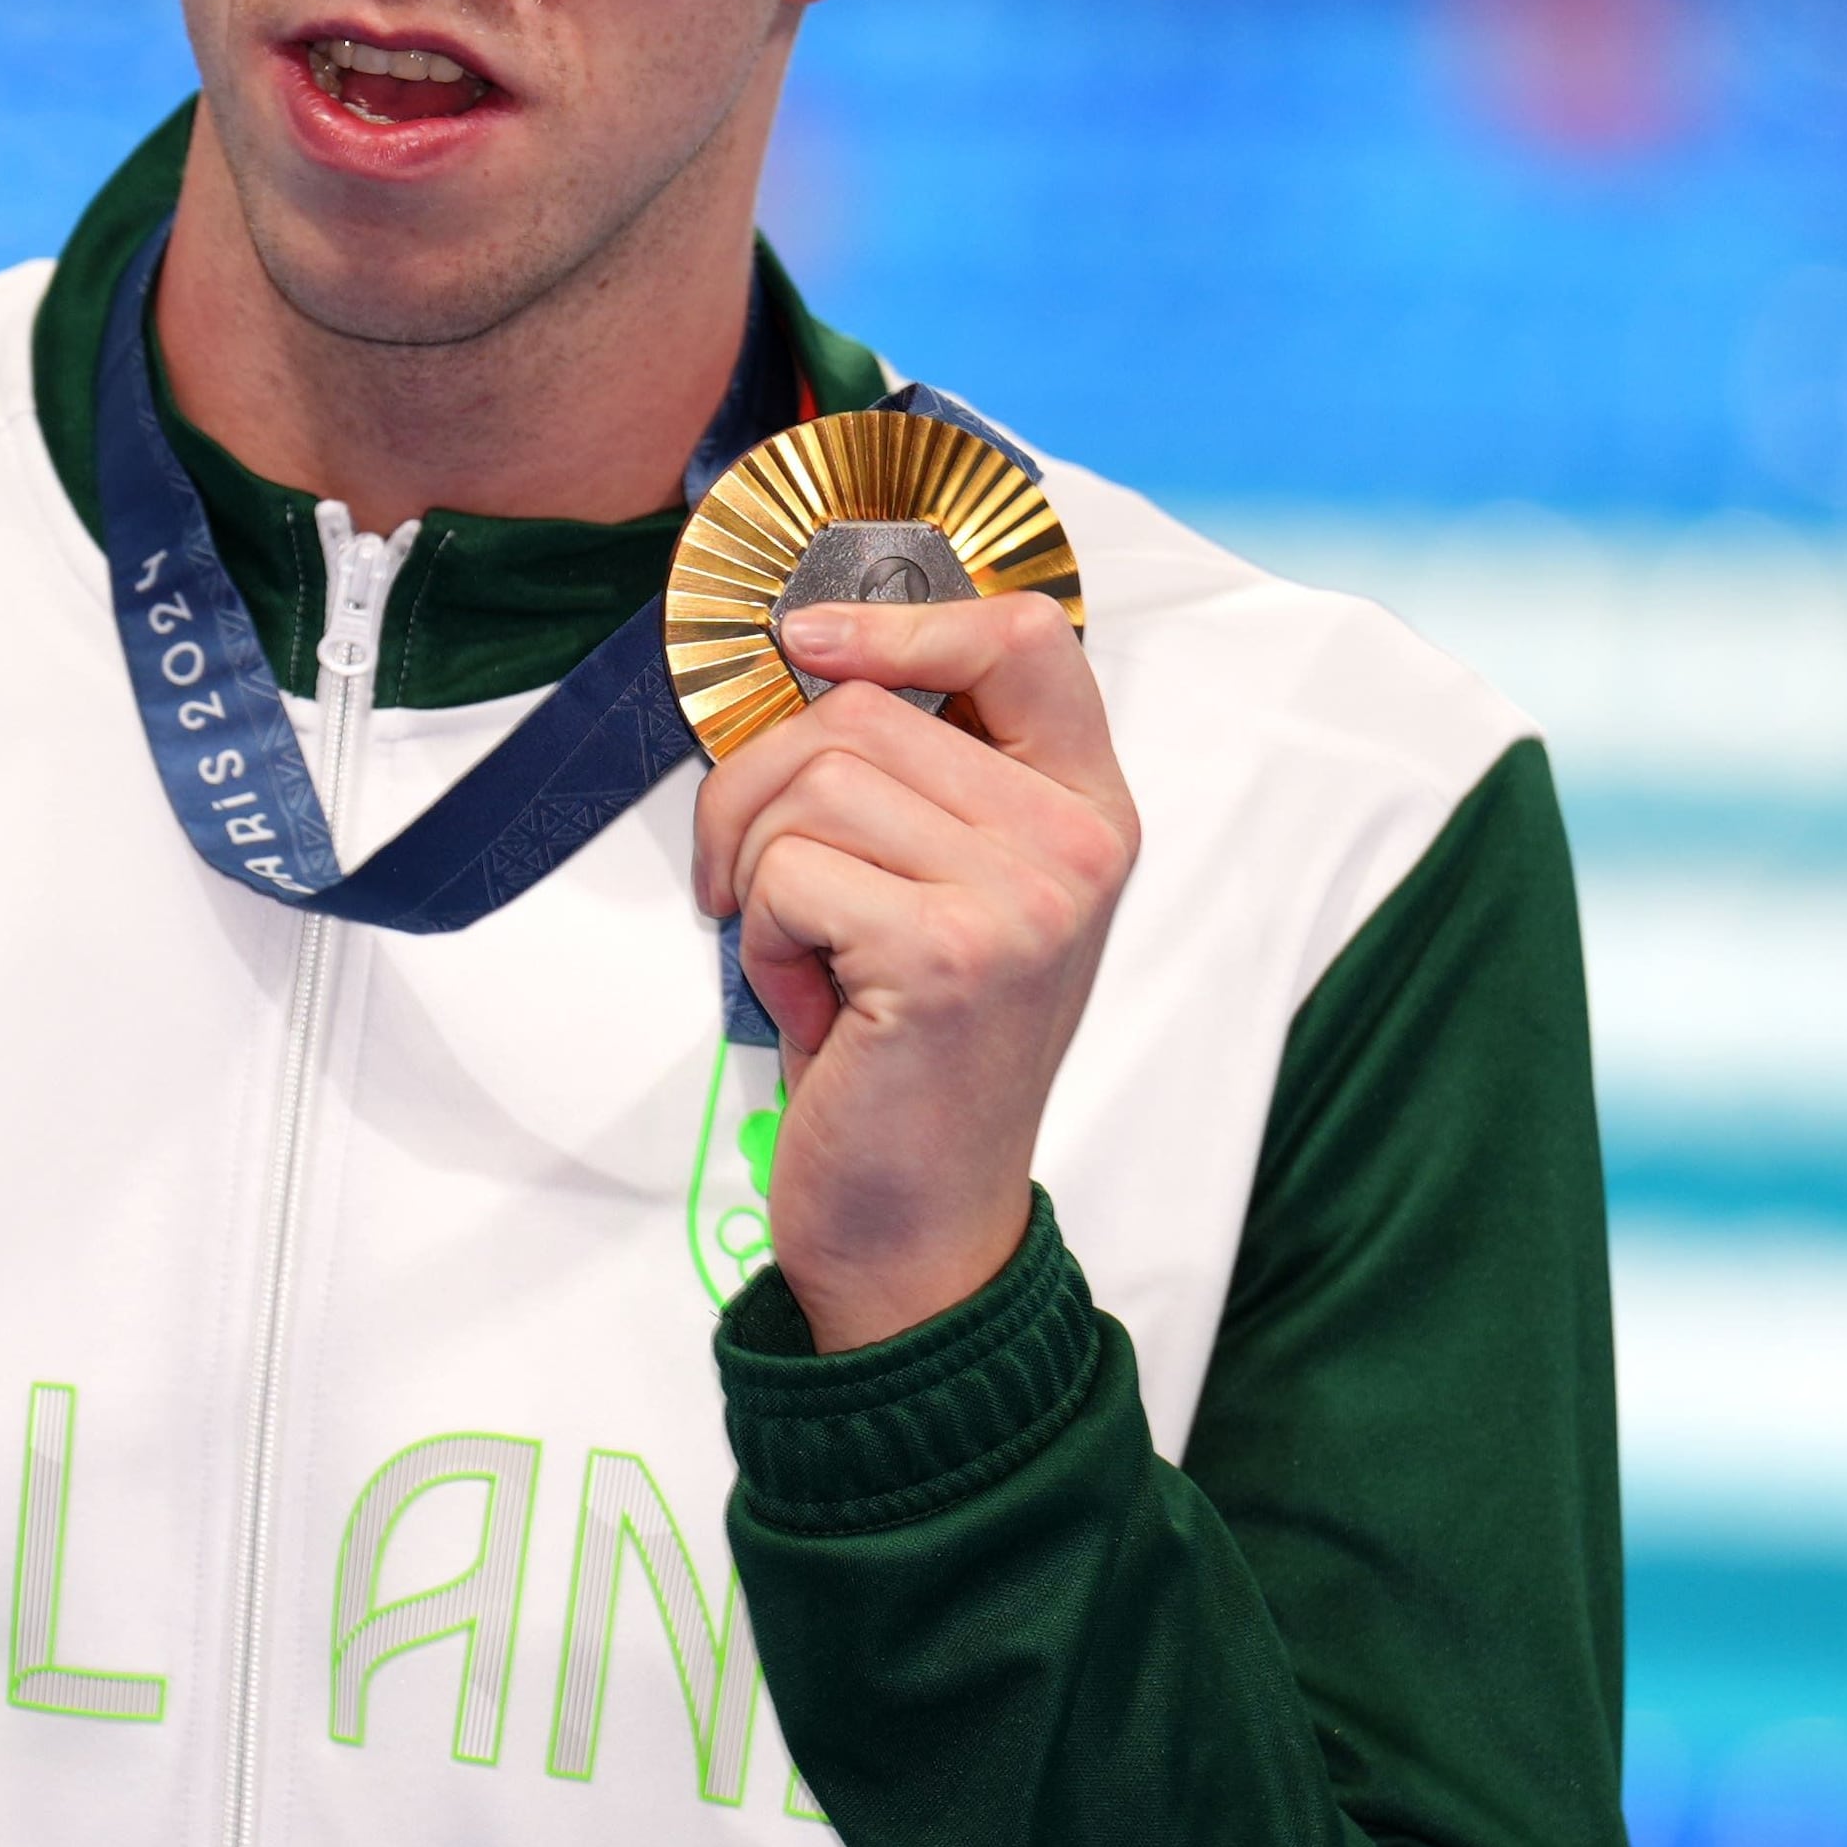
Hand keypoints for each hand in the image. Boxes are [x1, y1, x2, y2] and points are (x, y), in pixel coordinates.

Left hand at [688, 593, 1136, 1348]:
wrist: (920, 1226)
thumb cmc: (911, 1056)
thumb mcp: (947, 891)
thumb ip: (922, 778)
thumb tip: (813, 656)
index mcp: (1089, 806)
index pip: (1022, 636)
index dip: (899, 620)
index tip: (807, 641)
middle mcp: (1079, 840)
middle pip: (862, 708)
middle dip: (761, 788)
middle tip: (757, 885)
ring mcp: (1028, 894)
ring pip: (814, 780)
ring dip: (761, 871)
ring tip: (808, 957)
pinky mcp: (952, 950)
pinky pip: (790, 870)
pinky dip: (765, 939)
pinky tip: (815, 1004)